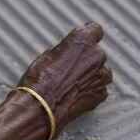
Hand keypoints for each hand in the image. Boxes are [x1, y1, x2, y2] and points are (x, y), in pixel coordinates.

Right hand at [13, 21, 111, 137]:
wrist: (38, 109)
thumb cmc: (37, 82)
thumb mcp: (45, 58)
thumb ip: (61, 52)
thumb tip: (63, 55)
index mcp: (82, 40)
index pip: (95, 30)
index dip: (89, 35)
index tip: (86, 40)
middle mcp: (96, 55)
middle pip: (96, 54)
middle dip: (86, 61)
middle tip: (69, 71)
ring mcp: (101, 76)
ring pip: (101, 72)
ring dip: (91, 76)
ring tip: (74, 85)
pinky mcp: (100, 94)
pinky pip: (99, 90)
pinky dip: (90, 92)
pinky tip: (76, 96)